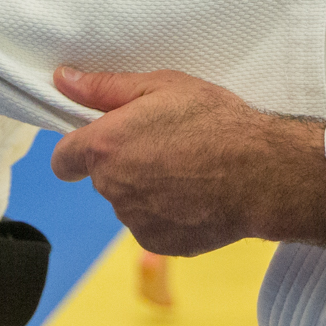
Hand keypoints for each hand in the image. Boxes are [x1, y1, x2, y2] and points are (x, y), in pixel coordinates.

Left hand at [50, 67, 325, 256]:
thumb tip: (62, 80)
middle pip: (103, 178)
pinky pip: (153, 226)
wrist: (262, 173)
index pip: (63, 160)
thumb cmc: (214, 121)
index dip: (77, 151)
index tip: (101, 142)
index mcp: (105, 148)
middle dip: (125, 163)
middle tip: (166, 144)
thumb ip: (105, 87)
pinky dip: (168, 214)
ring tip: (189, 170)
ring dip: (147, 189)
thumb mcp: (162, 86)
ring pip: (130, 202)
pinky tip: (197, 196)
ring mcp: (135, 221)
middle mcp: (112, 189)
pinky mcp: (160, 244)